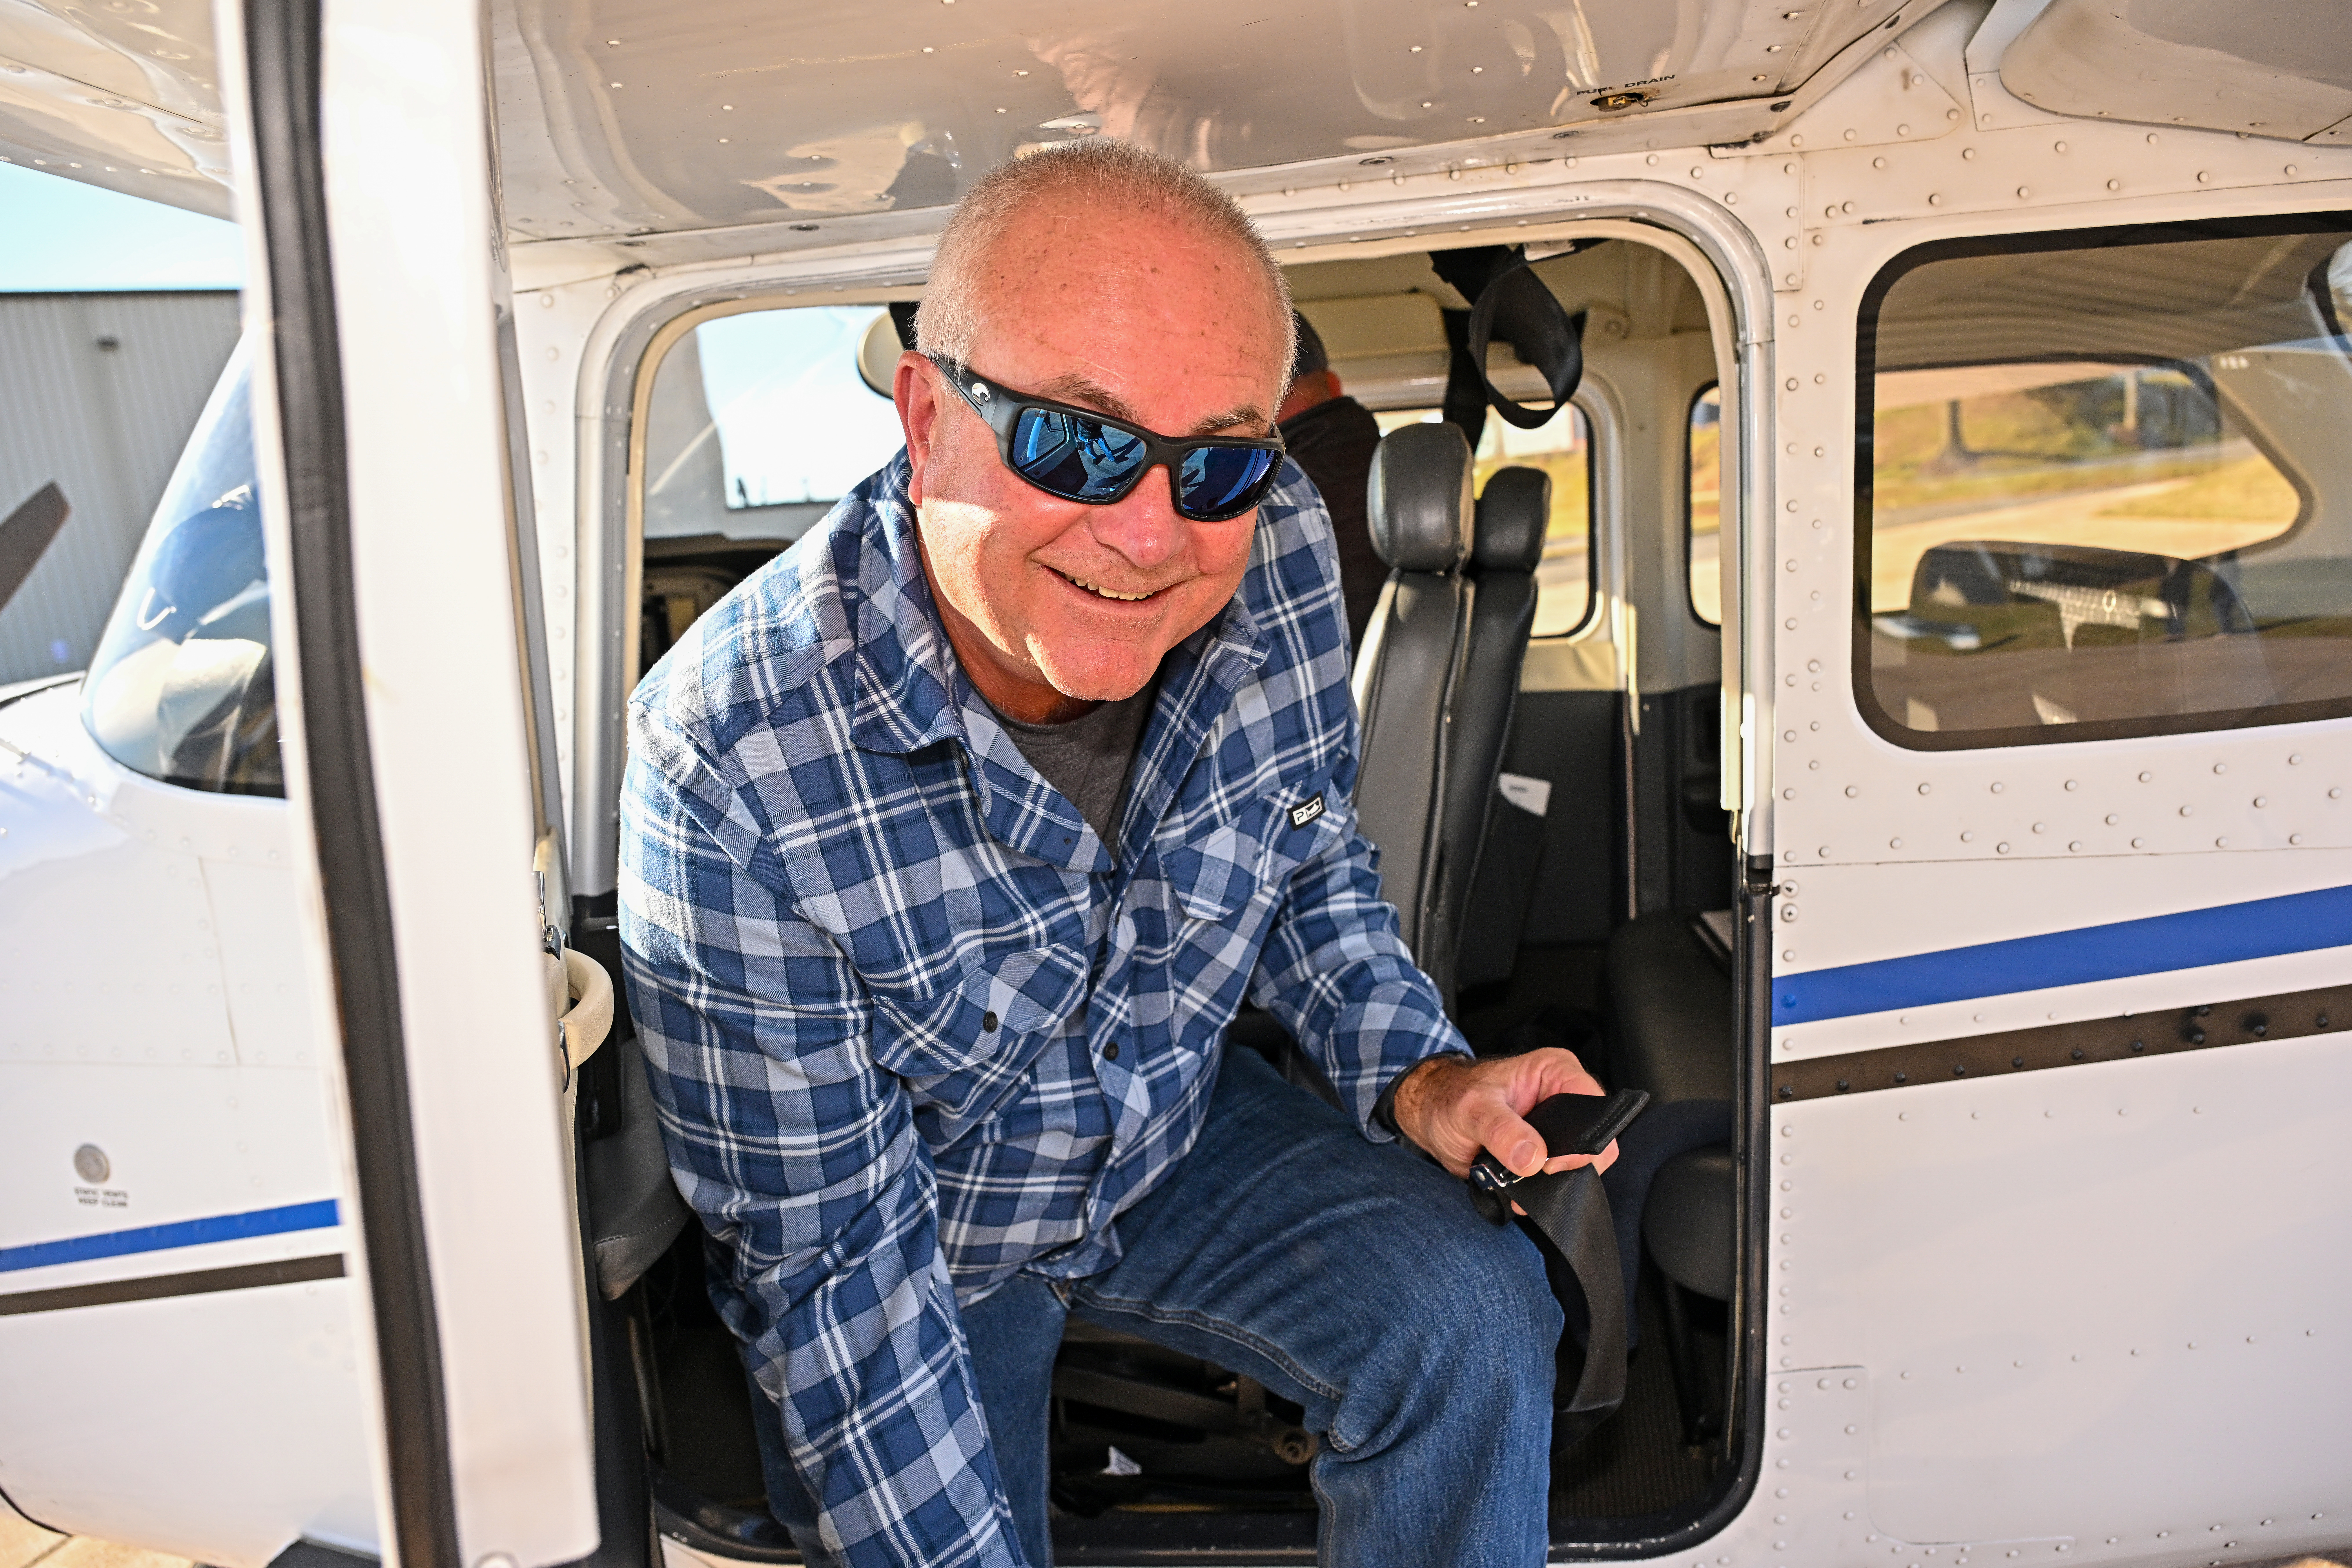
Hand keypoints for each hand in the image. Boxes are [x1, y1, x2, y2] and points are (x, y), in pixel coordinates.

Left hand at [1389, 1049, 1619, 1183]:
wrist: (1432, 1116)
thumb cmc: (1450, 1098)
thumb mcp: (1472, 1110)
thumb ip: (1502, 1131)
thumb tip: (1533, 1157)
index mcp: (1556, 1072)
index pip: (1594, 1109)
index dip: (1582, 1142)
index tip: (1551, 1163)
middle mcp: (1563, 1098)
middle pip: (1593, 1144)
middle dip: (1564, 1167)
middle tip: (1529, 1173)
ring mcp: (1556, 1129)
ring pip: (1577, 1167)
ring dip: (1549, 1184)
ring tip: (1516, 1182)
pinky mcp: (1545, 1153)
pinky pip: (1556, 1180)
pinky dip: (1537, 1191)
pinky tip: (1516, 1190)